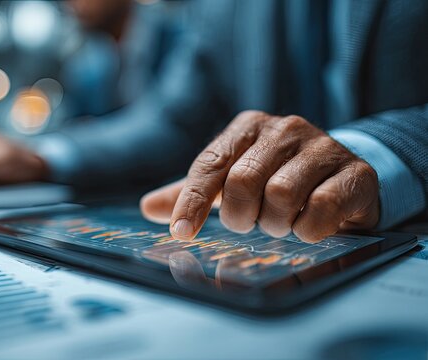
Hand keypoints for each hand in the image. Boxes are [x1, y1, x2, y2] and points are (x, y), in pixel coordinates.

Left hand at [141, 111, 379, 242]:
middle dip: (241, 216)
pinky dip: (308, 229)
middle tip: (251, 223)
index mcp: (247, 127)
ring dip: (276, 223)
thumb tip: (148, 208)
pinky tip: (310, 226)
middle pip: (243, 181)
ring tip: (282, 222)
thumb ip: (191, 193)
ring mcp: (323, 146)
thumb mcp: (230, 182)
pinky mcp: (355, 172)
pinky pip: (320, 209)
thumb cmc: (275, 179)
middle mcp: (284, 128)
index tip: (181, 233)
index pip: (210, 164)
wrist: (342, 178)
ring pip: (280, 195)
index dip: (193, 202)